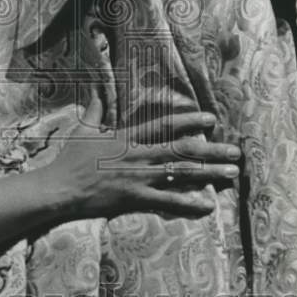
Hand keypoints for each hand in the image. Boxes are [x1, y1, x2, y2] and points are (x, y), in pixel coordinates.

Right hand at [49, 106, 240, 220]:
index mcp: (127, 137)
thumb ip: (95, 110)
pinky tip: (208, 205)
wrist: (60, 188)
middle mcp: (138, 155)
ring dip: (209, 173)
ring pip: (181, 174)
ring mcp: (138, 177)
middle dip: (212, 150)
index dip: (190, 121)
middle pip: (182, 150)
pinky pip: (167, 201)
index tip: (211, 119)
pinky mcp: (134, 198)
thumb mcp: (83, 130)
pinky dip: (188, 204)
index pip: (164, 126)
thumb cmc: (70, 159)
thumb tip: (96, 91)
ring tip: (231, 174)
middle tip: (236, 151)